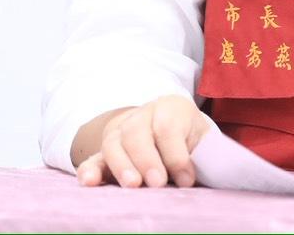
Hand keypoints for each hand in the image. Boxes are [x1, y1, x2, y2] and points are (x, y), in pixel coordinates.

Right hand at [75, 94, 209, 188]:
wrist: (167, 130)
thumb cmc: (190, 141)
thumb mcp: (202, 140)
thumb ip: (203, 155)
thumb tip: (205, 177)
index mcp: (171, 108)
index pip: (168, 127)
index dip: (176, 154)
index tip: (187, 180)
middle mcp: (142, 116)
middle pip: (138, 132)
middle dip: (147, 158)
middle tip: (157, 183)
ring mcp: (120, 132)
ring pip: (114, 143)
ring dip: (121, 165)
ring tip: (132, 185)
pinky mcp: (104, 151)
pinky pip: (93, 157)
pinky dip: (89, 169)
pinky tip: (88, 182)